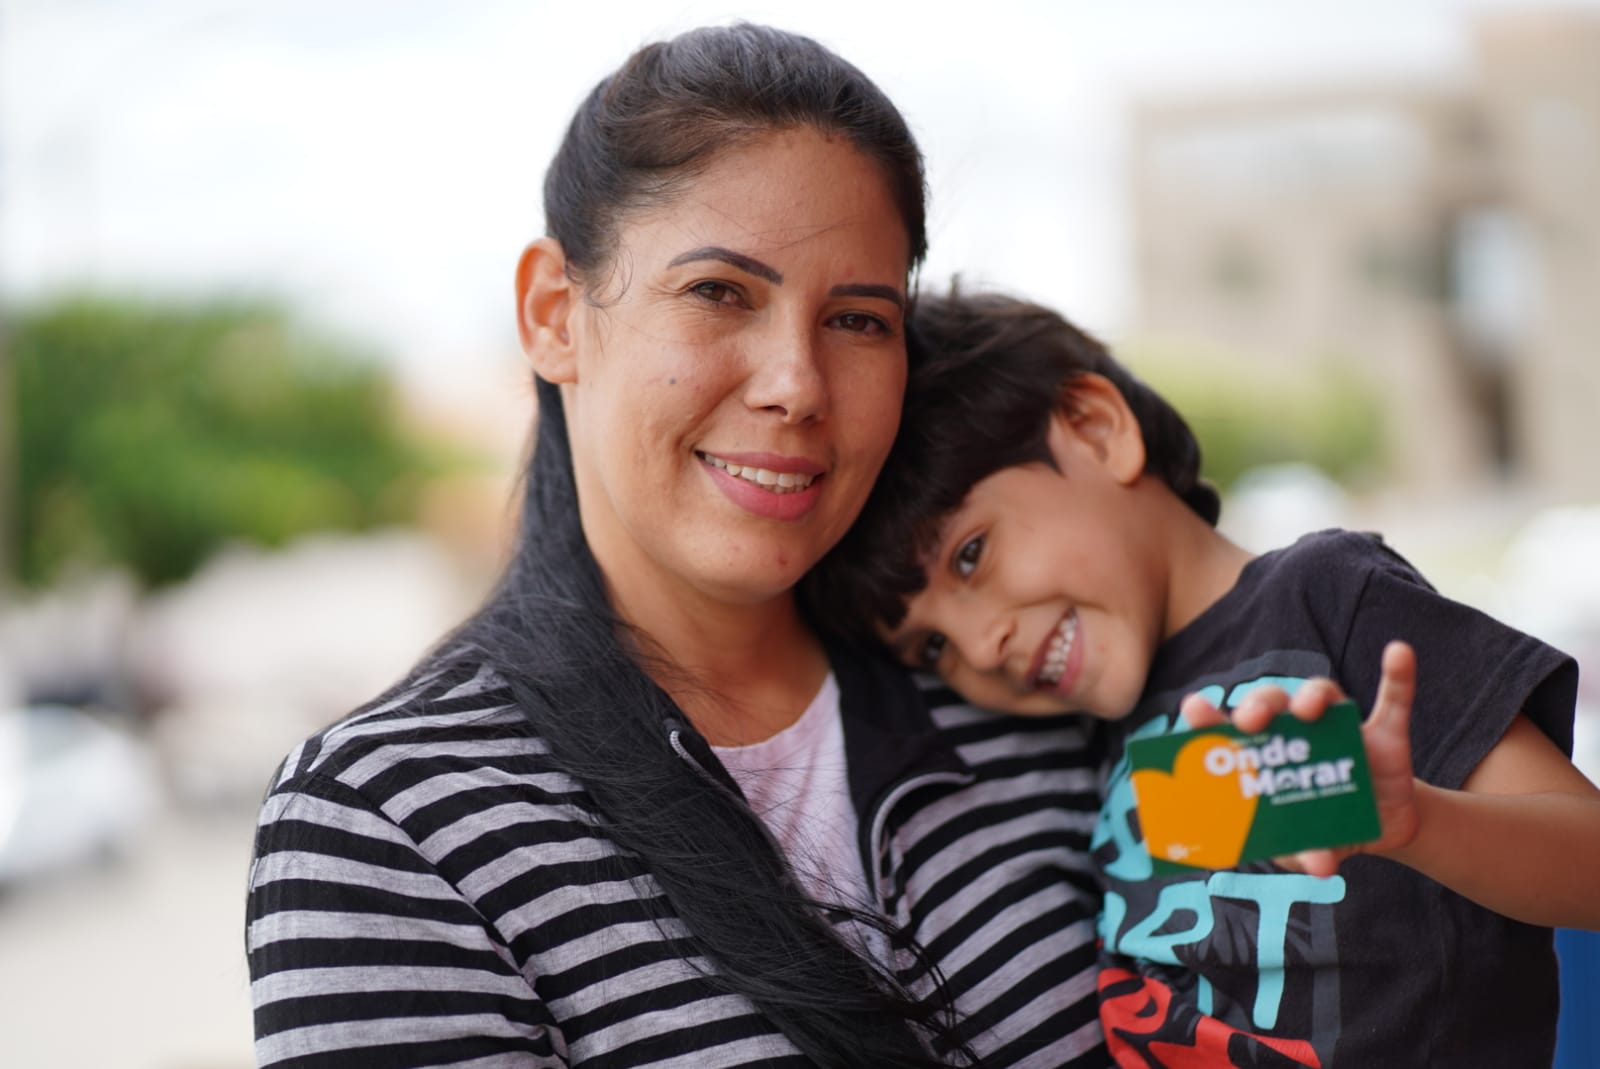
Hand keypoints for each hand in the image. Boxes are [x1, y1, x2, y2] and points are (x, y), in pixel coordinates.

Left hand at [1178, 641, 1420, 876]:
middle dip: (1259, 707)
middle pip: (1272, 704)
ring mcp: (1341, 728)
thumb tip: (1321, 866)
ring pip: (1322, 695)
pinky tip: (1399, 652)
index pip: (1230, 729)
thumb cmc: (1321, 830)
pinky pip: (1395, 698)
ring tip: (1309, 708)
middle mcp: (1298, 731)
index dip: (1210, 718)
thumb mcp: (1306, 849)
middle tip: (1253, 722)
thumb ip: (1307, 855)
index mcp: (1266, 754)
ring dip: (1313, 695)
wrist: (1378, 828)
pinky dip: (1398, 675)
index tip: (1193, 709)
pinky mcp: (1385, 733)